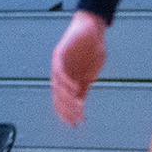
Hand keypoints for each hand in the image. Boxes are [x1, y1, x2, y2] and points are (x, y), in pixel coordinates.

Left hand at [50, 10, 108, 125]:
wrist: (92, 27)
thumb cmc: (92, 48)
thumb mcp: (90, 70)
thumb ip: (85, 84)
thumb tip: (81, 100)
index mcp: (69, 77)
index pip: (64, 98)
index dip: (68, 112)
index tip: (76, 124)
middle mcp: (61, 72)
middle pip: (59, 95)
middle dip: (67, 110)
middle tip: (75, 122)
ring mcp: (60, 63)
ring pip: (59, 86)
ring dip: (68, 99)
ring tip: (77, 109)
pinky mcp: (59, 54)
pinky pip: (60, 71)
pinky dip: (67, 82)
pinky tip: (76, 90)